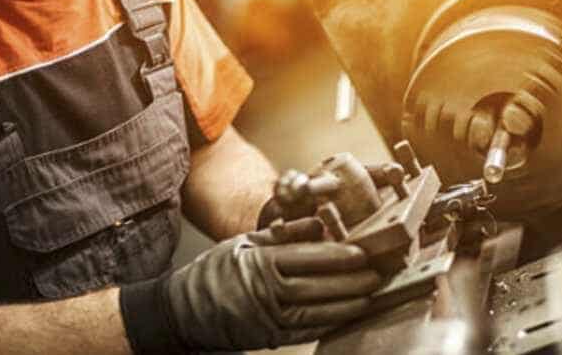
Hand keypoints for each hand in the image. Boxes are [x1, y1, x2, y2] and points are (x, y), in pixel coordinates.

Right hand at [120, 217, 381, 352]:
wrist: (182, 312)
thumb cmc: (215, 271)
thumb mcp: (244, 242)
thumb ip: (282, 233)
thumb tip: (318, 224)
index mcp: (258, 264)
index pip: (306, 258)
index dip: (337, 256)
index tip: (362, 252)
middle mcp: (264, 293)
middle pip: (317, 287)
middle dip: (351, 281)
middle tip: (378, 274)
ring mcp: (267, 319)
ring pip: (316, 312)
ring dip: (348, 304)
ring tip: (372, 294)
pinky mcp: (269, 337)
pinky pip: (307, 331)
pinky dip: (331, 322)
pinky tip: (350, 313)